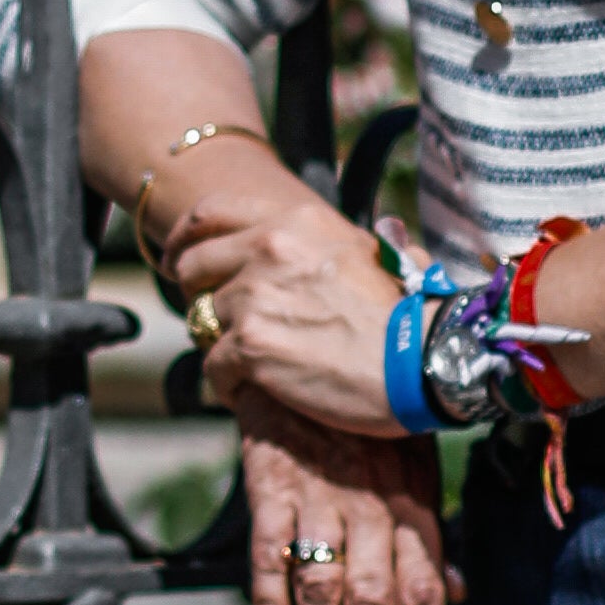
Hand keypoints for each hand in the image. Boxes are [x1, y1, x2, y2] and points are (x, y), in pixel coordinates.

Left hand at [148, 150, 401, 435]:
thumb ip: (317, 240)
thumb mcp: (364, 251)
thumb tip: (296, 234)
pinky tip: (253, 391)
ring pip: (204, 318)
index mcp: (295, 220)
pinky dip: (229, 382)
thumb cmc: (406, 314)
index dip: (184, 238)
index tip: (177, 259)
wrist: (427, 361)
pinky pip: (214, 365)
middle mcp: (269, 248)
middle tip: (211, 317)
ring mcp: (255, 296)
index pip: (209, 213)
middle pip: (193, 264)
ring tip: (254, 363)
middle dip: (197, 292)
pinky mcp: (251, 345)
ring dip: (223, 342)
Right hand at [236, 398, 451, 604]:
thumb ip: (431, 535)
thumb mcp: (414, 465)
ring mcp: (320, 497)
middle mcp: (371, 507)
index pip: (425, 591)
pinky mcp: (272, 486)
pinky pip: (269, 552)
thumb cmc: (366, 420)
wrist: (306, 348)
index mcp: (412, 506)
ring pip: (325, 584)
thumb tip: (460, 594)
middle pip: (376, 599)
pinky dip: (270, 602)